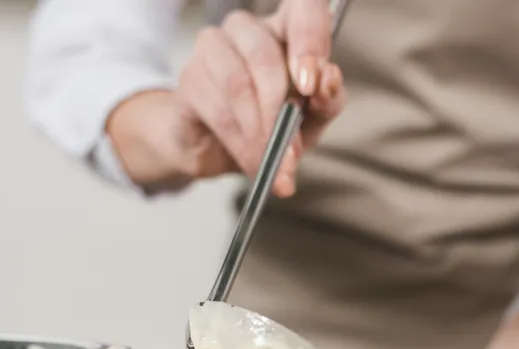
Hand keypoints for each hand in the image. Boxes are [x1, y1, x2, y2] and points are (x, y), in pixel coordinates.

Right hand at [106, 0, 345, 193]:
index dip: (310, 39)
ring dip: (259, 132)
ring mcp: (213, 47)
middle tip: (290, 150)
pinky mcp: (190, 76)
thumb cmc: (273, 124)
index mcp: (287, 28)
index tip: (312, 85)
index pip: (306, 7)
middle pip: (265, 55)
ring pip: (237, 84)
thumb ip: (327, 100)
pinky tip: (251, 160)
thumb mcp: (312, 119)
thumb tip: (328, 81)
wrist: (221, 151)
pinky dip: (240, 141)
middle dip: (280, 111)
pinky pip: (217, 108)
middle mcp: (248, 28)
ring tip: (271, 162)